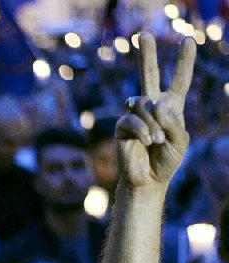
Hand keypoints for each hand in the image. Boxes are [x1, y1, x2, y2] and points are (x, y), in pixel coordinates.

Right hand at [116, 34, 195, 190]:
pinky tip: (149, 142)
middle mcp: (152, 106)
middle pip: (148, 75)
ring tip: (157, 141)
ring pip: (144, 104)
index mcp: (171, 107)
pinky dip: (143, 131)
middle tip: (144, 35)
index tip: (188, 41)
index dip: (184, 62)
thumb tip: (155, 103)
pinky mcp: (122, 126)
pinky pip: (133, 120)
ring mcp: (135, 115)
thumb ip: (173, 120)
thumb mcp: (181, 140)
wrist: (147, 179)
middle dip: (147, 55)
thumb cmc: (166, 160)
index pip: (179, 81)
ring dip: (154, 124)